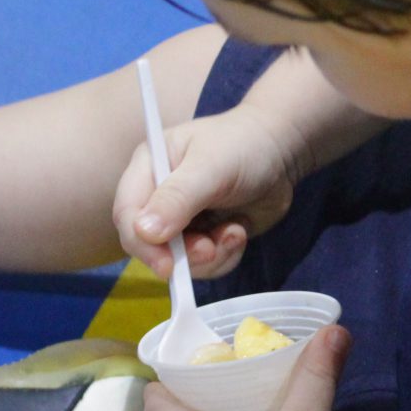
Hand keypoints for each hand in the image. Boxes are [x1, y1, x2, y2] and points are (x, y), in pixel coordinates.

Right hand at [112, 103, 302, 279]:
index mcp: (149, 167)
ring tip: (234, 232)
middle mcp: (158, 196)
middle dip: (183, 254)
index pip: (127, 213)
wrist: (282, 151)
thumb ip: (178, 197)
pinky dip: (224, 256)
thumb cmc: (243, 146)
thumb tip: (143, 232)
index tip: (166, 265)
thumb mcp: (211, 167)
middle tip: (211, 248)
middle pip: (150, 244)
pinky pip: (205, 264)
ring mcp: (181, 220)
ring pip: (179, 260)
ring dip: (210, 256)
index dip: (142, 243)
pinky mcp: (205, 236)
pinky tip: (239, 231)